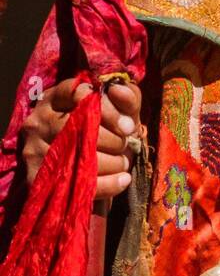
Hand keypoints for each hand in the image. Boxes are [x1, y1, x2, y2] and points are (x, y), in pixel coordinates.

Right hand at [20, 78, 142, 199]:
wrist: (66, 159)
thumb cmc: (98, 125)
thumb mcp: (115, 106)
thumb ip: (125, 96)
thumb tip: (119, 91)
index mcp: (56, 96)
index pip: (80, 94)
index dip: (109, 110)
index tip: (129, 126)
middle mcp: (40, 120)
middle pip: (78, 127)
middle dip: (112, 139)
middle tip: (127, 145)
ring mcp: (34, 148)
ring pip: (76, 156)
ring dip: (110, 163)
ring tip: (124, 163)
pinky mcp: (35, 176)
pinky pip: (74, 182)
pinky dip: (106, 184)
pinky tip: (122, 180)